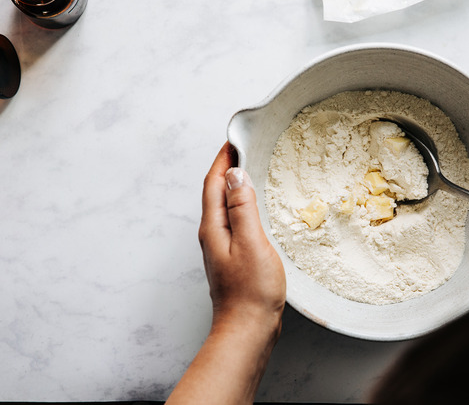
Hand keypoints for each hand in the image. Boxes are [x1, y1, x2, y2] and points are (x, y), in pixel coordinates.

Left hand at [168, 143, 285, 404]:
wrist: (248, 330)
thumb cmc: (251, 291)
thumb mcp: (251, 242)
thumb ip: (242, 207)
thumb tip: (235, 174)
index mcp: (213, 227)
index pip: (213, 183)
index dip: (222, 159)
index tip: (234, 139)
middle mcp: (212, 235)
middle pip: (215, 192)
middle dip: (226, 168)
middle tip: (245, 148)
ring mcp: (221, 248)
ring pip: (224, 207)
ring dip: (234, 186)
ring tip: (251, 171)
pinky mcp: (233, 259)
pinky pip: (234, 222)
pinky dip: (242, 206)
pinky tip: (255, 208)